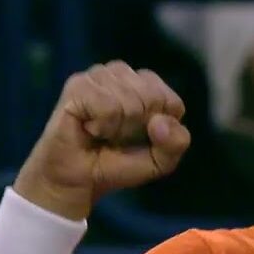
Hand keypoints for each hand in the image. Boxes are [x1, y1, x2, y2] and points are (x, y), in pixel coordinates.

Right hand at [14, 61, 190, 220]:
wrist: (77, 180)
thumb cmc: (117, 164)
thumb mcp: (160, 161)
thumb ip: (176, 143)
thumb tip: (159, 122)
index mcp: (147, 83)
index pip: (172, 103)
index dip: (159, 131)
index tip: (138, 139)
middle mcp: (123, 73)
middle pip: (154, 100)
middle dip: (138, 130)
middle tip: (116, 138)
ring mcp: (99, 75)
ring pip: (132, 103)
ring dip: (119, 130)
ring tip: (102, 133)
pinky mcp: (78, 85)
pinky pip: (110, 107)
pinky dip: (103, 127)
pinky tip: (90, 128)